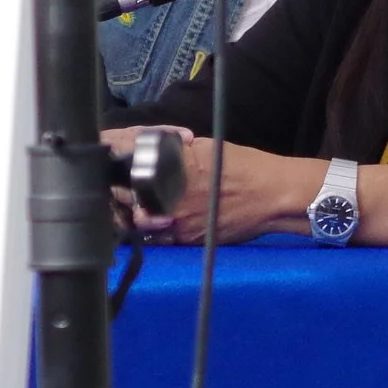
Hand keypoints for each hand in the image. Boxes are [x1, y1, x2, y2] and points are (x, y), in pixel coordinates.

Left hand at [102, 126, 320, 245]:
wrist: (273, 196)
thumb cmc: (245, 167)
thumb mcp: (207, 147)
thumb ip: (175, 151)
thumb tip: (151, 150)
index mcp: (176, 166)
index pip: (131, 169)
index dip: (119, 168)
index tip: (114, 166)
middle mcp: (174, 194)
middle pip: (129, 196)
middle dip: (122, 191)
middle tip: (119, 187)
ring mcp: (179, 220)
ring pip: (139, 220)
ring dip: (132, 213)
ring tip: (132, 206)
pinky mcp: (188, 240)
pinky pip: (157, 239)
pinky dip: (150, 231)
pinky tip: (152, 222)